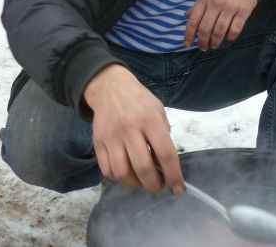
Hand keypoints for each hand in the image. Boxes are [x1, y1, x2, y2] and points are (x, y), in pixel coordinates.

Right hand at [84, 64, 184, 194]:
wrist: (110, 87)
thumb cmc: (140, 101)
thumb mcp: (158, 111)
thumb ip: (163, 136)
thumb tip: (166, 166)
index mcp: (150, 120)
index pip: (165, 154)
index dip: (173, 175)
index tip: (178, 189)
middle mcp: (130, 128)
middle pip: (143, 167)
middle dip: (154, 185)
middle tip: (158, 186)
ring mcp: (111, 136)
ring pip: (122, 172)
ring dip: (135, 184)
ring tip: (141, 182)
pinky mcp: (98, 141)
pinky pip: (106, 169)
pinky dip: (118, 178)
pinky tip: (126, 174)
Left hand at [184, 0, 257, 49]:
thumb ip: (198, 4)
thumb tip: (186, 17)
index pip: (193, 20)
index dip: (189, 34)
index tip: (187, 43)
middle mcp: (216, 4)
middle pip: (206, 28)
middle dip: (202, 41)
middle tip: (203, 47)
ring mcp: (230, 8)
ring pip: (219, 31)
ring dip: (215, 42)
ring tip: (214, 45)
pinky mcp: (243, 11)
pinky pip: (235, 29)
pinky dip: (230, 37)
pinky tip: (228, 37)